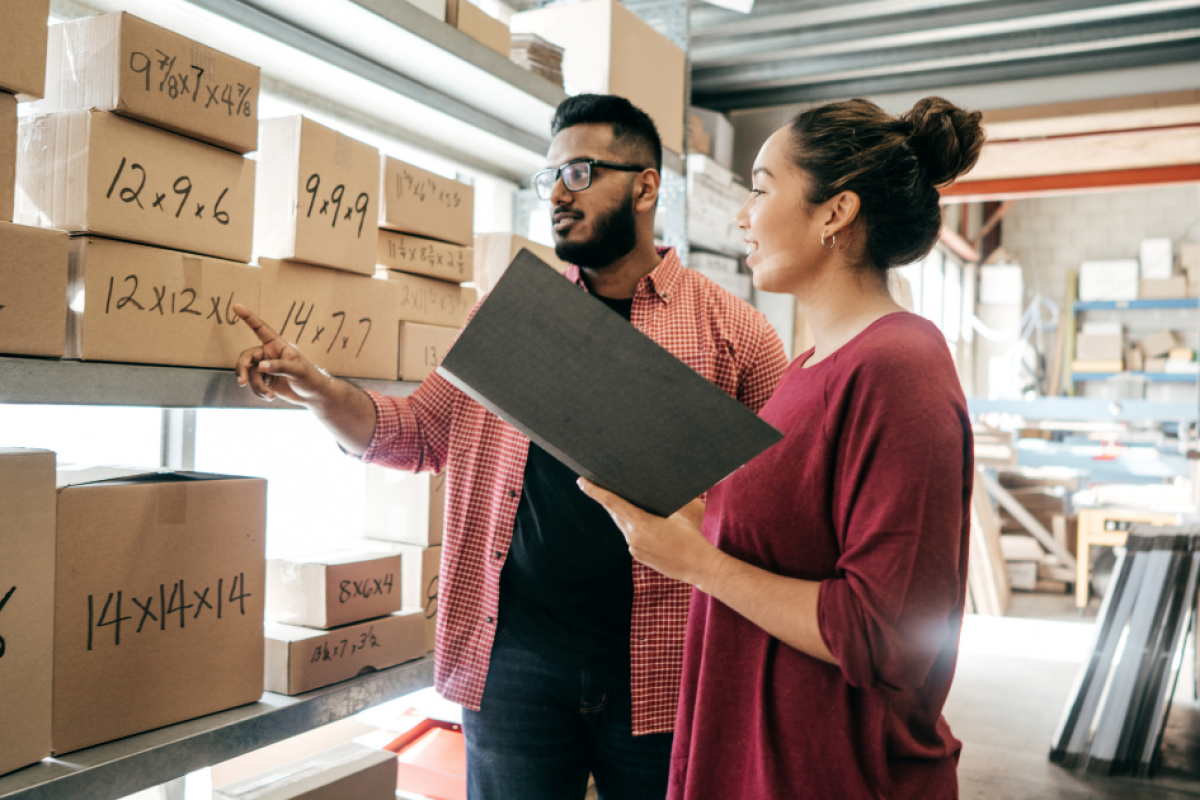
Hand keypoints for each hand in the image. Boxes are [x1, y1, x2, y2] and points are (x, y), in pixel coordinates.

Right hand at [232, 304, 331, 405]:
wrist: (313, 396)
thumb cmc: (310, 378)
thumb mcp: (298, 371)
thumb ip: (280, 367)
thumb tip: (261, 366)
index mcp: (278, 345)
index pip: (261, 329)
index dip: (248, 317)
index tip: (237, 305)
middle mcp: (268, 354)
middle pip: (246, 357)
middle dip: (242, 369)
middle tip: (242, 382)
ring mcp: (265, 368)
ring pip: (249, 374)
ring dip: (256, 386)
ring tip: (269, 395)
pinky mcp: (264, 380)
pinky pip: (253, 385)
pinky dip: (259, 392)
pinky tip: (270, 396)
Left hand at [577, 479, 725, 590]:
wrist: (699, 566)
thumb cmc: (692, 537)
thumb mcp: (677, 514)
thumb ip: (658, 506)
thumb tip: (648, 497)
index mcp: (640, 523)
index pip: (612, 502)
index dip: (595, 491)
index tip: (582, 482)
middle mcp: (632, 537)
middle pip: (615, 513)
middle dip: (611, 501)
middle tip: (605, 486)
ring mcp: (634, 548)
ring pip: (624, 526)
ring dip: (625, 515)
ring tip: (634, 504)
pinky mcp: (638, 557)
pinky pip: (631, 537)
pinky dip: (634, 528)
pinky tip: (647, 526)